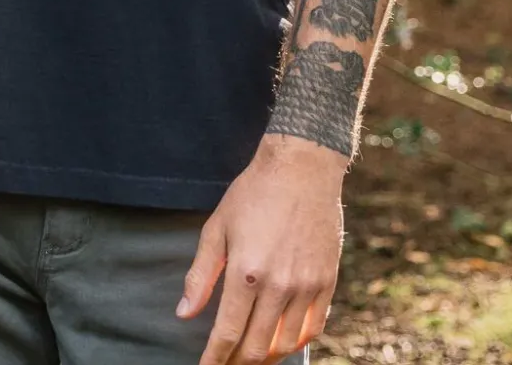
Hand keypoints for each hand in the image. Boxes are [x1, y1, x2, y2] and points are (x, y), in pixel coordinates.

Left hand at [177, 136, 344, 363]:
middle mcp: (277, 284)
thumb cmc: (254, 192)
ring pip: (285, 343)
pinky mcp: (327, 281)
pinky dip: (296, 341)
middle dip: (237, 362)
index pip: (227, 333)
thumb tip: (184, 313)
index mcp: (245, 271)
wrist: (302, 167)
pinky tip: (283, 340)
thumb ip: (201, 274)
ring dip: (266, 356)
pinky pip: (313, 327)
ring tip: (252, 355)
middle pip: (256, 346)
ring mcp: (305, 285)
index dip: (214, 358)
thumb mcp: (217, 226)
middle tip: (226, 362)